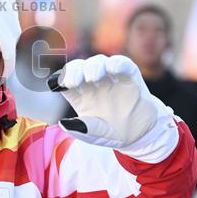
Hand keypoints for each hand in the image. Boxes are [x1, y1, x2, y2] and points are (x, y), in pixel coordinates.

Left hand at [49, 54, 178, 161]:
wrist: (139, 134)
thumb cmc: (111, 133)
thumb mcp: (94, 136)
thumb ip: (81, 129)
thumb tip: (63, 123)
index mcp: (80, 94)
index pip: (65, 79)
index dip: (60, 78)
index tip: (57, 85)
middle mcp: (93, 83)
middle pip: (78, 67)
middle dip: (73, 70)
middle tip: (73, 82)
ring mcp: (110, 77)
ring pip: (98, 61)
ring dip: (93, 66)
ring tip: (92, 78)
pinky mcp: (129, 75)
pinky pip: (122, 63)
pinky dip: (117, 63)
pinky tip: (112, 69)